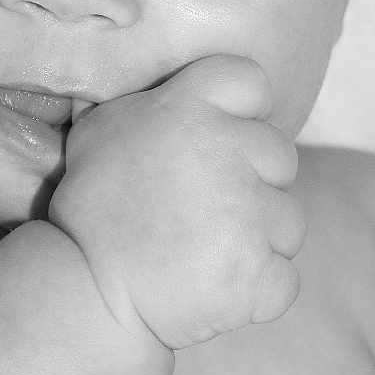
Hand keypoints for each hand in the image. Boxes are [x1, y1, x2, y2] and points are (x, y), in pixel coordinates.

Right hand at [48, 55, 305, 348]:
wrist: (85, 292)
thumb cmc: (92, 211)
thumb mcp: (102, 132)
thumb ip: (155, 105)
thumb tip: (185, 96)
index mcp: (188, 107)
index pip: (251, 81)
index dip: (245, 113)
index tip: (222, 145)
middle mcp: (224, 150)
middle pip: (281, 158)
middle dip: (255, 186)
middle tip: (206, 214)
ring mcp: (247, 213)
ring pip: (289, 222)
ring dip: (259, 242)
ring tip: (205, 255)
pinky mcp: (257, 272)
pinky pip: (286, 279)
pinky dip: (259, 293)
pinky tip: (216, 289)